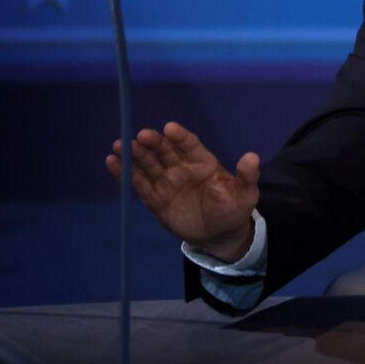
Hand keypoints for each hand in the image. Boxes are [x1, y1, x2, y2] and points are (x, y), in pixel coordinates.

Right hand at [105, 121, 259, 261]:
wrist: (219, 235)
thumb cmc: (233, 210)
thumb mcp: (245, 195)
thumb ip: (247, 177)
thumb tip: (252, 157)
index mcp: (203, 163)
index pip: (189, 145)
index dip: (180, 136)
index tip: (169, 128)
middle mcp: (182, 168)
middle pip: (164, 151)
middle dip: (152, 143)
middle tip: (140, 135)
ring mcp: (167, 182)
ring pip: (148, 165)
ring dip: (134, 154)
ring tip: (119, 145)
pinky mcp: (155, 199)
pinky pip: (138, 184)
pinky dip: (124, 174)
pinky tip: (112, 163)